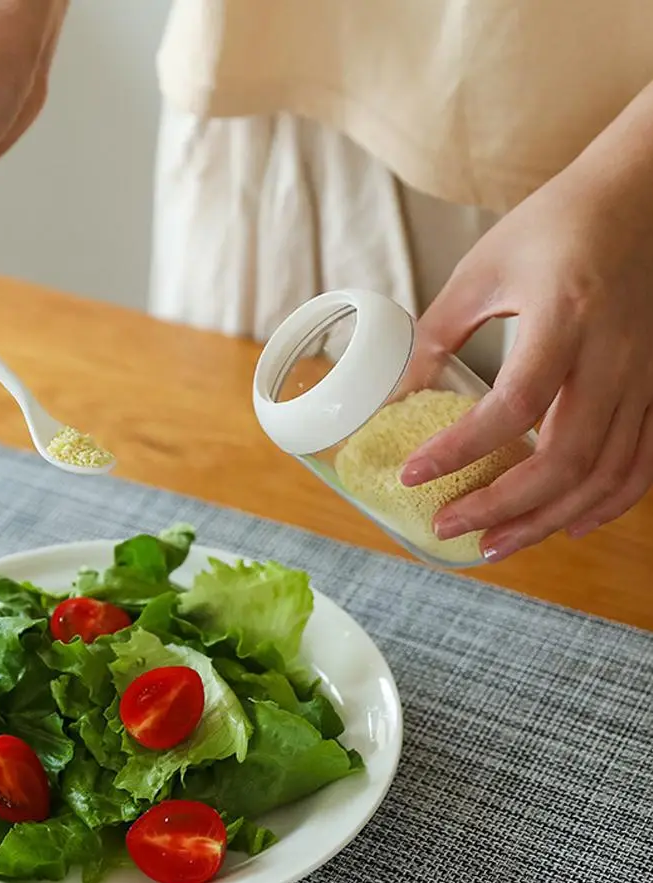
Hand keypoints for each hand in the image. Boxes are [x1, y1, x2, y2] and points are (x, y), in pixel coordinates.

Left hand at [400, 93, 652, 561]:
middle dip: (501, 506)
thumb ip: (437, 336)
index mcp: (566, 319)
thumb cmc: (554, 226)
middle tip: (448, 525)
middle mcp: (614, 357)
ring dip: (546, 520)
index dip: (461, 450)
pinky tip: (566, 524)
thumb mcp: (481, 272)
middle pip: (566, 459)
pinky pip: (642, 464)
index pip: (515, 406)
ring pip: (606, 475)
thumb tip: (395, 396)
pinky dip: (605, 504)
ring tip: (494, 543)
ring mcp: (645, 378)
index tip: (412, 474)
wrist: (637, 198)